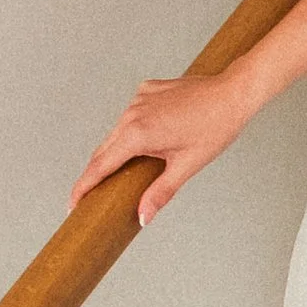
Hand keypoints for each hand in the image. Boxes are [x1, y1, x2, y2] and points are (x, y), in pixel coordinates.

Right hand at [71, 65, 256, 223]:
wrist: (233, 93)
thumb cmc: (216, 127)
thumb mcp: (188, 165)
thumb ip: (161, 192)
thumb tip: (143, 216)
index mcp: (138, 134)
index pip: (100, 165)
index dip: (84, 186)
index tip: (73, 202)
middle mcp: (131, 114)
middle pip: (104, 149)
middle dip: (98, 172)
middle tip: (92, 196)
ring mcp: (138, 99)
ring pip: (118, 131)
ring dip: (119, 150)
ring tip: (124, 171)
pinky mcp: (146, 90)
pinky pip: (132, 114)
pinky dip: (135, 129)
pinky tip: (152, 138)